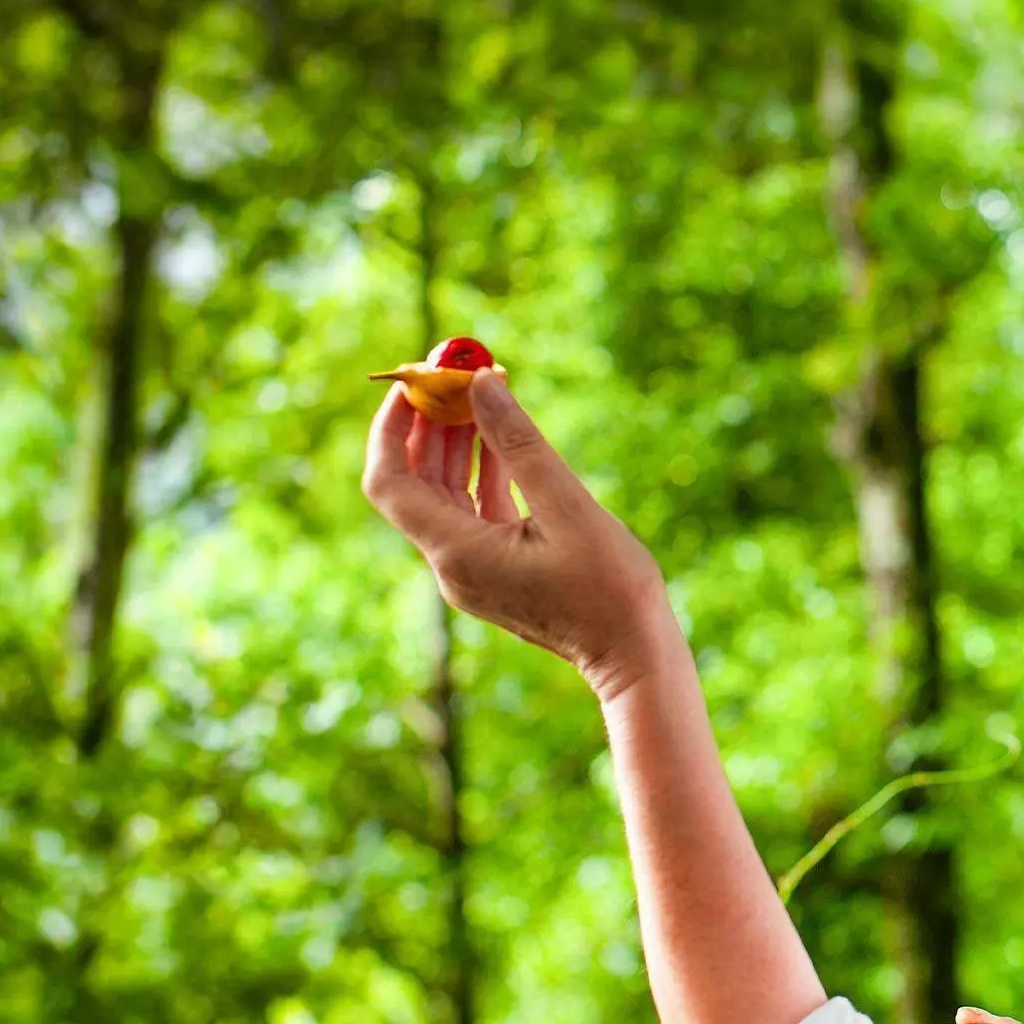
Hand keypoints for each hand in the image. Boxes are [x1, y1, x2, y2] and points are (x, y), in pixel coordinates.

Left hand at [361, 361, 671, 699]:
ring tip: (478, 388)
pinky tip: (499, 433)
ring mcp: (472, 569)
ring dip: (455, 441)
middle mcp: (453, 563)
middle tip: (454, 368)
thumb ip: (519, 442)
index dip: (391, 428)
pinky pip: (473, 509)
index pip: (389, 481)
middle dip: (429, 422)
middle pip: (414, 482)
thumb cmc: (610, 589)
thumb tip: (481, 383)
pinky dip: (480, 469)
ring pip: (443, 493)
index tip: (417, 381)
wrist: (634, 655)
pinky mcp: (496, 570)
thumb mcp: (567, 505)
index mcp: (458, 551)